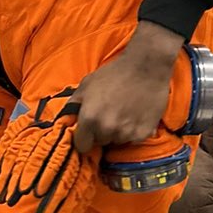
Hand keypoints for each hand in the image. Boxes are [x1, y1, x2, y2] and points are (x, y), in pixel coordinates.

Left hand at [72, 24, 182, 155]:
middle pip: (101, 142)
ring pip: (117, 141)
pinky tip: (136, 115)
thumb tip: (66, 120)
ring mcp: (126, 133)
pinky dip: (134, 131)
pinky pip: (133, 139)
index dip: (85, 138)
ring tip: (124, 113)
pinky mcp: (143, 134)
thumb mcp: (87, 84)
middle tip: (110, 114)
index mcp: (89, 118)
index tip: (90, 132)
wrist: (146, 66)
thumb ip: (74, 105)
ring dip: (118, 132)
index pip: (82, 145)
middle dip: (102, 132)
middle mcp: (106, 129)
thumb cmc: (114, 73)